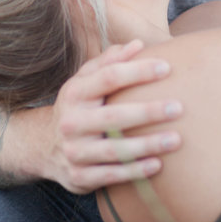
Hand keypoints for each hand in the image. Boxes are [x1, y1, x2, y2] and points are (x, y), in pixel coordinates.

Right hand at [45, 40, 182, 193]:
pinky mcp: (79, 176)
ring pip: (113, 150)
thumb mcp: (85, 80)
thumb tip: (137, 44)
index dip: (138, 71)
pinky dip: (135, 171)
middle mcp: (71, 122)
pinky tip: (158, 165)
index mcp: (75, 93)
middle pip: (112, 116)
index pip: (108, 77)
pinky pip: (110, 175)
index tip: (167, 68)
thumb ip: (109, 62)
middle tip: (178, 108)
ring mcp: (74, 151)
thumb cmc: (78, 106)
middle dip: (147, 112)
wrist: (43, 145)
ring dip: (147, 145)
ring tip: (176, 139)